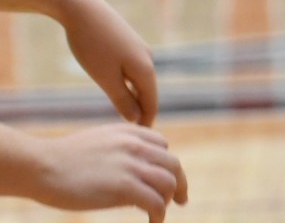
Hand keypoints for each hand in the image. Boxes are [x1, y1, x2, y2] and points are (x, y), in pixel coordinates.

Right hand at [25, 123, 187, 222]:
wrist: (42, 166)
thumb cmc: (63, 159)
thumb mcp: (101, 141)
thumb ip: (121, 148)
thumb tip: (134, 168)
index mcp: (130, 133)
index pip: (163, 147)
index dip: (166, 165)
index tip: (166, 179)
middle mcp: (136, 145)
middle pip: (173, 164)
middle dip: (180, 183)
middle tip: (181, 199)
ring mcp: (132, 165)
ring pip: (169, 183)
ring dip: (169, 200)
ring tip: (158, 212)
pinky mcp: (125, 187)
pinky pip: (156, 203)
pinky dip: (159, 215)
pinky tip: (153, 222)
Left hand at [56, 0, 157, 125]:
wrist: (81, 8)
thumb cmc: (91, 45)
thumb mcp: (105, 78)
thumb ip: (122, 99)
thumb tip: (137, 118)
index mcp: (146, 69)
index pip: (152, 103)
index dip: (146, 122)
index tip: (140, 140)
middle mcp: (148, 58)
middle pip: (148, 91)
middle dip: (142, 111)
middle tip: (132, 132)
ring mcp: (138, 48)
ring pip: (140, 79)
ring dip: (134, 97)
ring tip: (125, 113)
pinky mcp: (127, 41)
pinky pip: (133, 68)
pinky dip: (128, 83)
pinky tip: (117, 87)